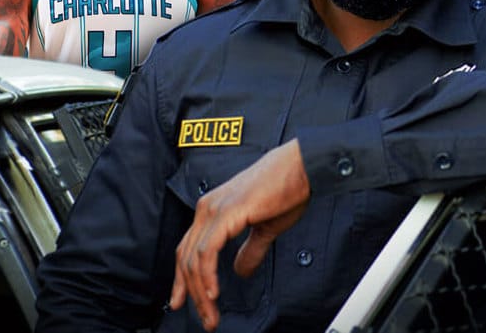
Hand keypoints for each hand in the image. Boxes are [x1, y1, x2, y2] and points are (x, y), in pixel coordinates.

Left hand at [168, 139, 310, 330]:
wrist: (301, 167)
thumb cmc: (286, 189)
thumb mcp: (264, 227)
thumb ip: (250, 250)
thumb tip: (240, 270)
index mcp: (212, 210)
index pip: (188, 250)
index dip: (183, 279)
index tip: (183, 301)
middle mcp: (207, 209)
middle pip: (187, 258)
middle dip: (191, 293)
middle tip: (204, 318)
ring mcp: (214, 209)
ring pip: (194, 258)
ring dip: (200, 291)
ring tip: (210, 312)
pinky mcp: (227, 213)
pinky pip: (208, 250)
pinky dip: (207, 274)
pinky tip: (213, 292)